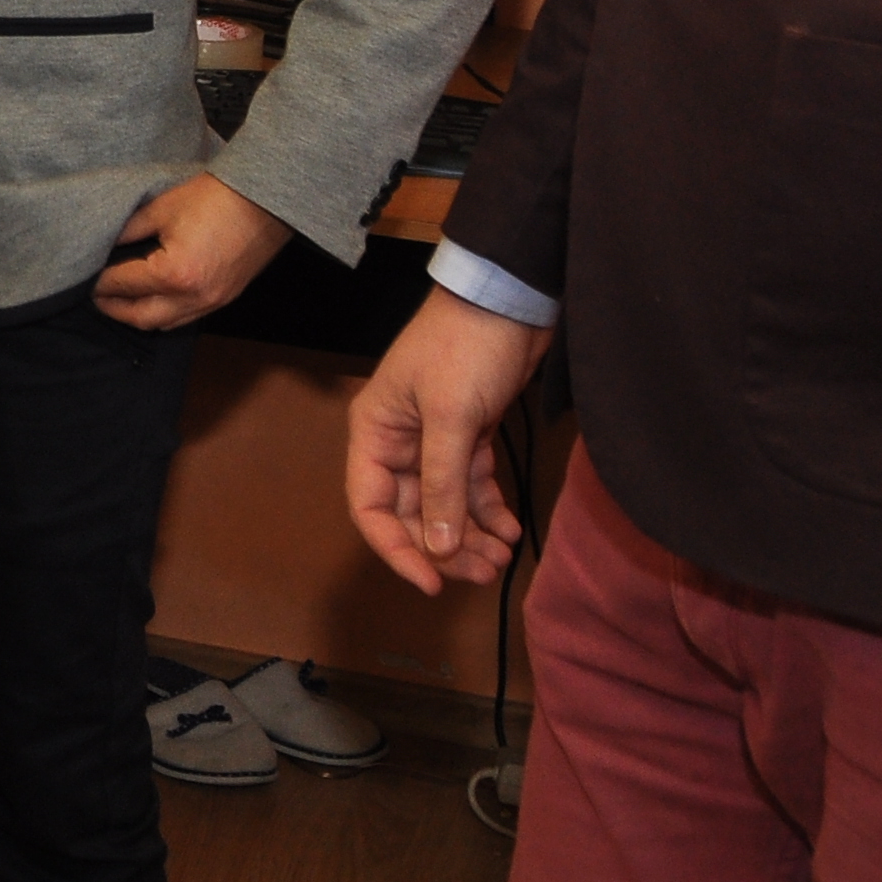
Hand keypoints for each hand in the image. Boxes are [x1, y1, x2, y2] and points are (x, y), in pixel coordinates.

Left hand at [92, 171, 291, 328]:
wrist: (266, 199)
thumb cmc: (217, 198)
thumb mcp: (162, 208)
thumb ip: (128, 230)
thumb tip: (104, 243)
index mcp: (174, 274)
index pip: (124, 285)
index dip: (100, 283)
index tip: (84, 277)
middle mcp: (193, 297)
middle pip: (141, 317)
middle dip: (114, 309)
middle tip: (95, 296)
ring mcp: (211, 302)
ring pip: (165, 324)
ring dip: (139, 315)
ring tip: (120, 299)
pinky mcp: (224, 299)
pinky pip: (186, 318)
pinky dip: (164, 314)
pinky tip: (153, 299)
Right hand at [344, 287, 549, 591]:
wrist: (510, 299)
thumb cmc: (466, 346)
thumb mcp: (451, 417)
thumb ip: (443, 486)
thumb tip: (438, 548)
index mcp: (375, 433)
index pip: (370, 506)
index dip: (396, 549)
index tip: (432, 582)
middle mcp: (398, 442)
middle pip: (411, 513)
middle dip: (445, 547)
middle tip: (483, 572)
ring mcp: (434, 440)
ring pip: (445, 505)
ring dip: (470, 535)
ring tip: (501, 558)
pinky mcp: (469, 434)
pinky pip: (471, 486)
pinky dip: (489, 511)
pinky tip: (510, 529)